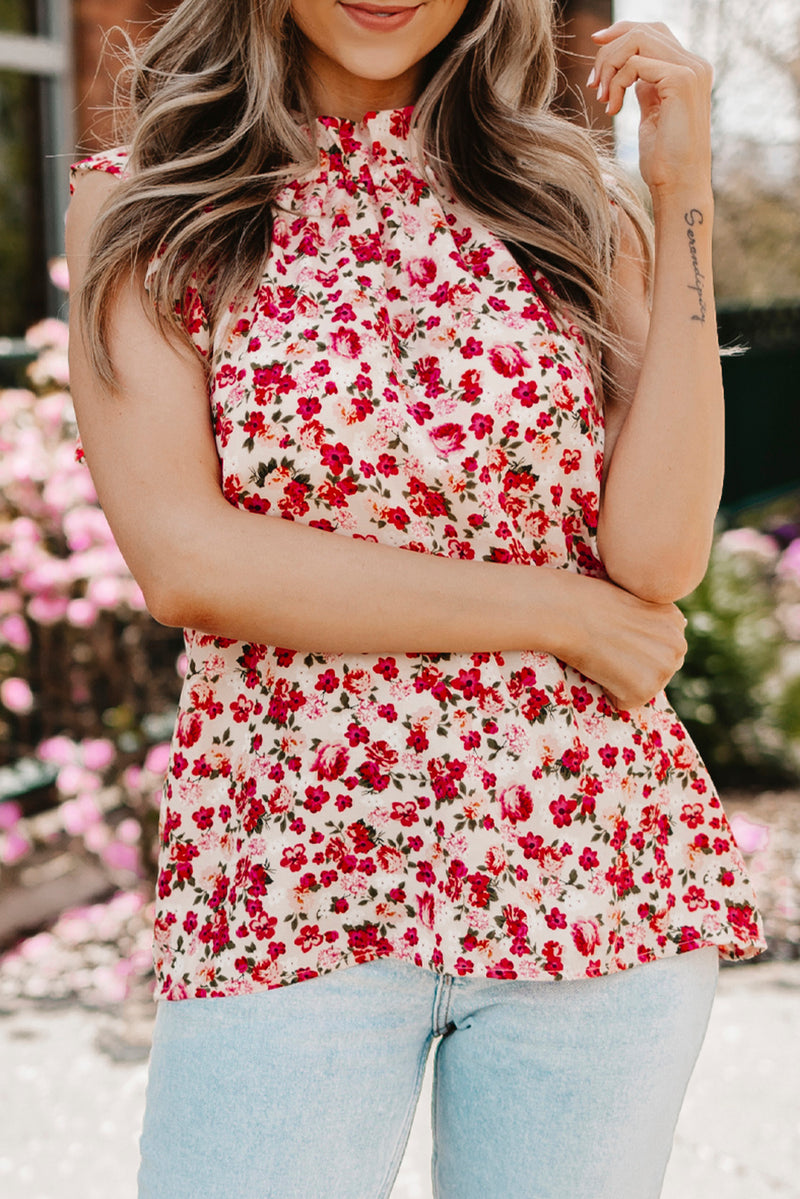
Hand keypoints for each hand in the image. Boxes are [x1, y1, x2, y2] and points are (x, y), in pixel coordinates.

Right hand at [568, 577, 687, 710]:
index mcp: (674, 620)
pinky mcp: (646, 689)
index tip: (615, 632)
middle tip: (608, 645)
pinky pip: (625, 702)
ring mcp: (665, 668)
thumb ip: (645, 621)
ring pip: (643, 688)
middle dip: (632, 665)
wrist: (566, 611)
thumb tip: (642, 643)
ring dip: (620, 679)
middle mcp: (679, 644)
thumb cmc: (585, 601)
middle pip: (657, 671)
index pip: (658, 649)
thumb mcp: (628, 600)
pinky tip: (599, 667)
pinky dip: (608, 691)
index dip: (631, 645)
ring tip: (603, 653)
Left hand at [587, 21, 713, 198]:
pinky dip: (616, 83)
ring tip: (602, 97)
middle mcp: (695, 64)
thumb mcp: (653, 116)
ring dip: (610, 65)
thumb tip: (631, 71)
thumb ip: (647, 88)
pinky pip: (635, 63)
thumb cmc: (664, 161)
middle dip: (609, 51)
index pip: (653, 32)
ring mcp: (691, 70)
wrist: (679, 186)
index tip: (595, 47)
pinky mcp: (681, 80)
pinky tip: (613, 108)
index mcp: (689, 70)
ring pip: (638, 39)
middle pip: (644, 30)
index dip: (621, 33)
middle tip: (594, 85)